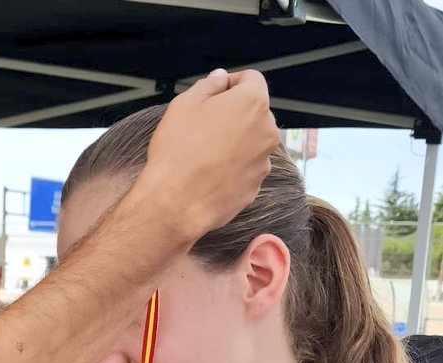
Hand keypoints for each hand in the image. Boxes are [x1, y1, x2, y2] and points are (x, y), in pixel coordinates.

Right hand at [139, 69, 279, 241]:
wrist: (176, 203)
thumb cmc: (177, 149)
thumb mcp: (184, 105)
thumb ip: (208, 85)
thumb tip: (222, 79)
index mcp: (253, 102)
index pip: (251, 79)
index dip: (230, 84)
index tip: (212, 97)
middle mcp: (267, 131)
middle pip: (254, 113)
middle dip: (234, 116)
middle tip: (204, 129)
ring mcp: (263, 162)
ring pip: (251, 143)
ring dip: (235, 143)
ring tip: (206, 156)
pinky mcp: (255, 188)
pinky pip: (246, 170)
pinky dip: (233, 169)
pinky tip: (210, 176)